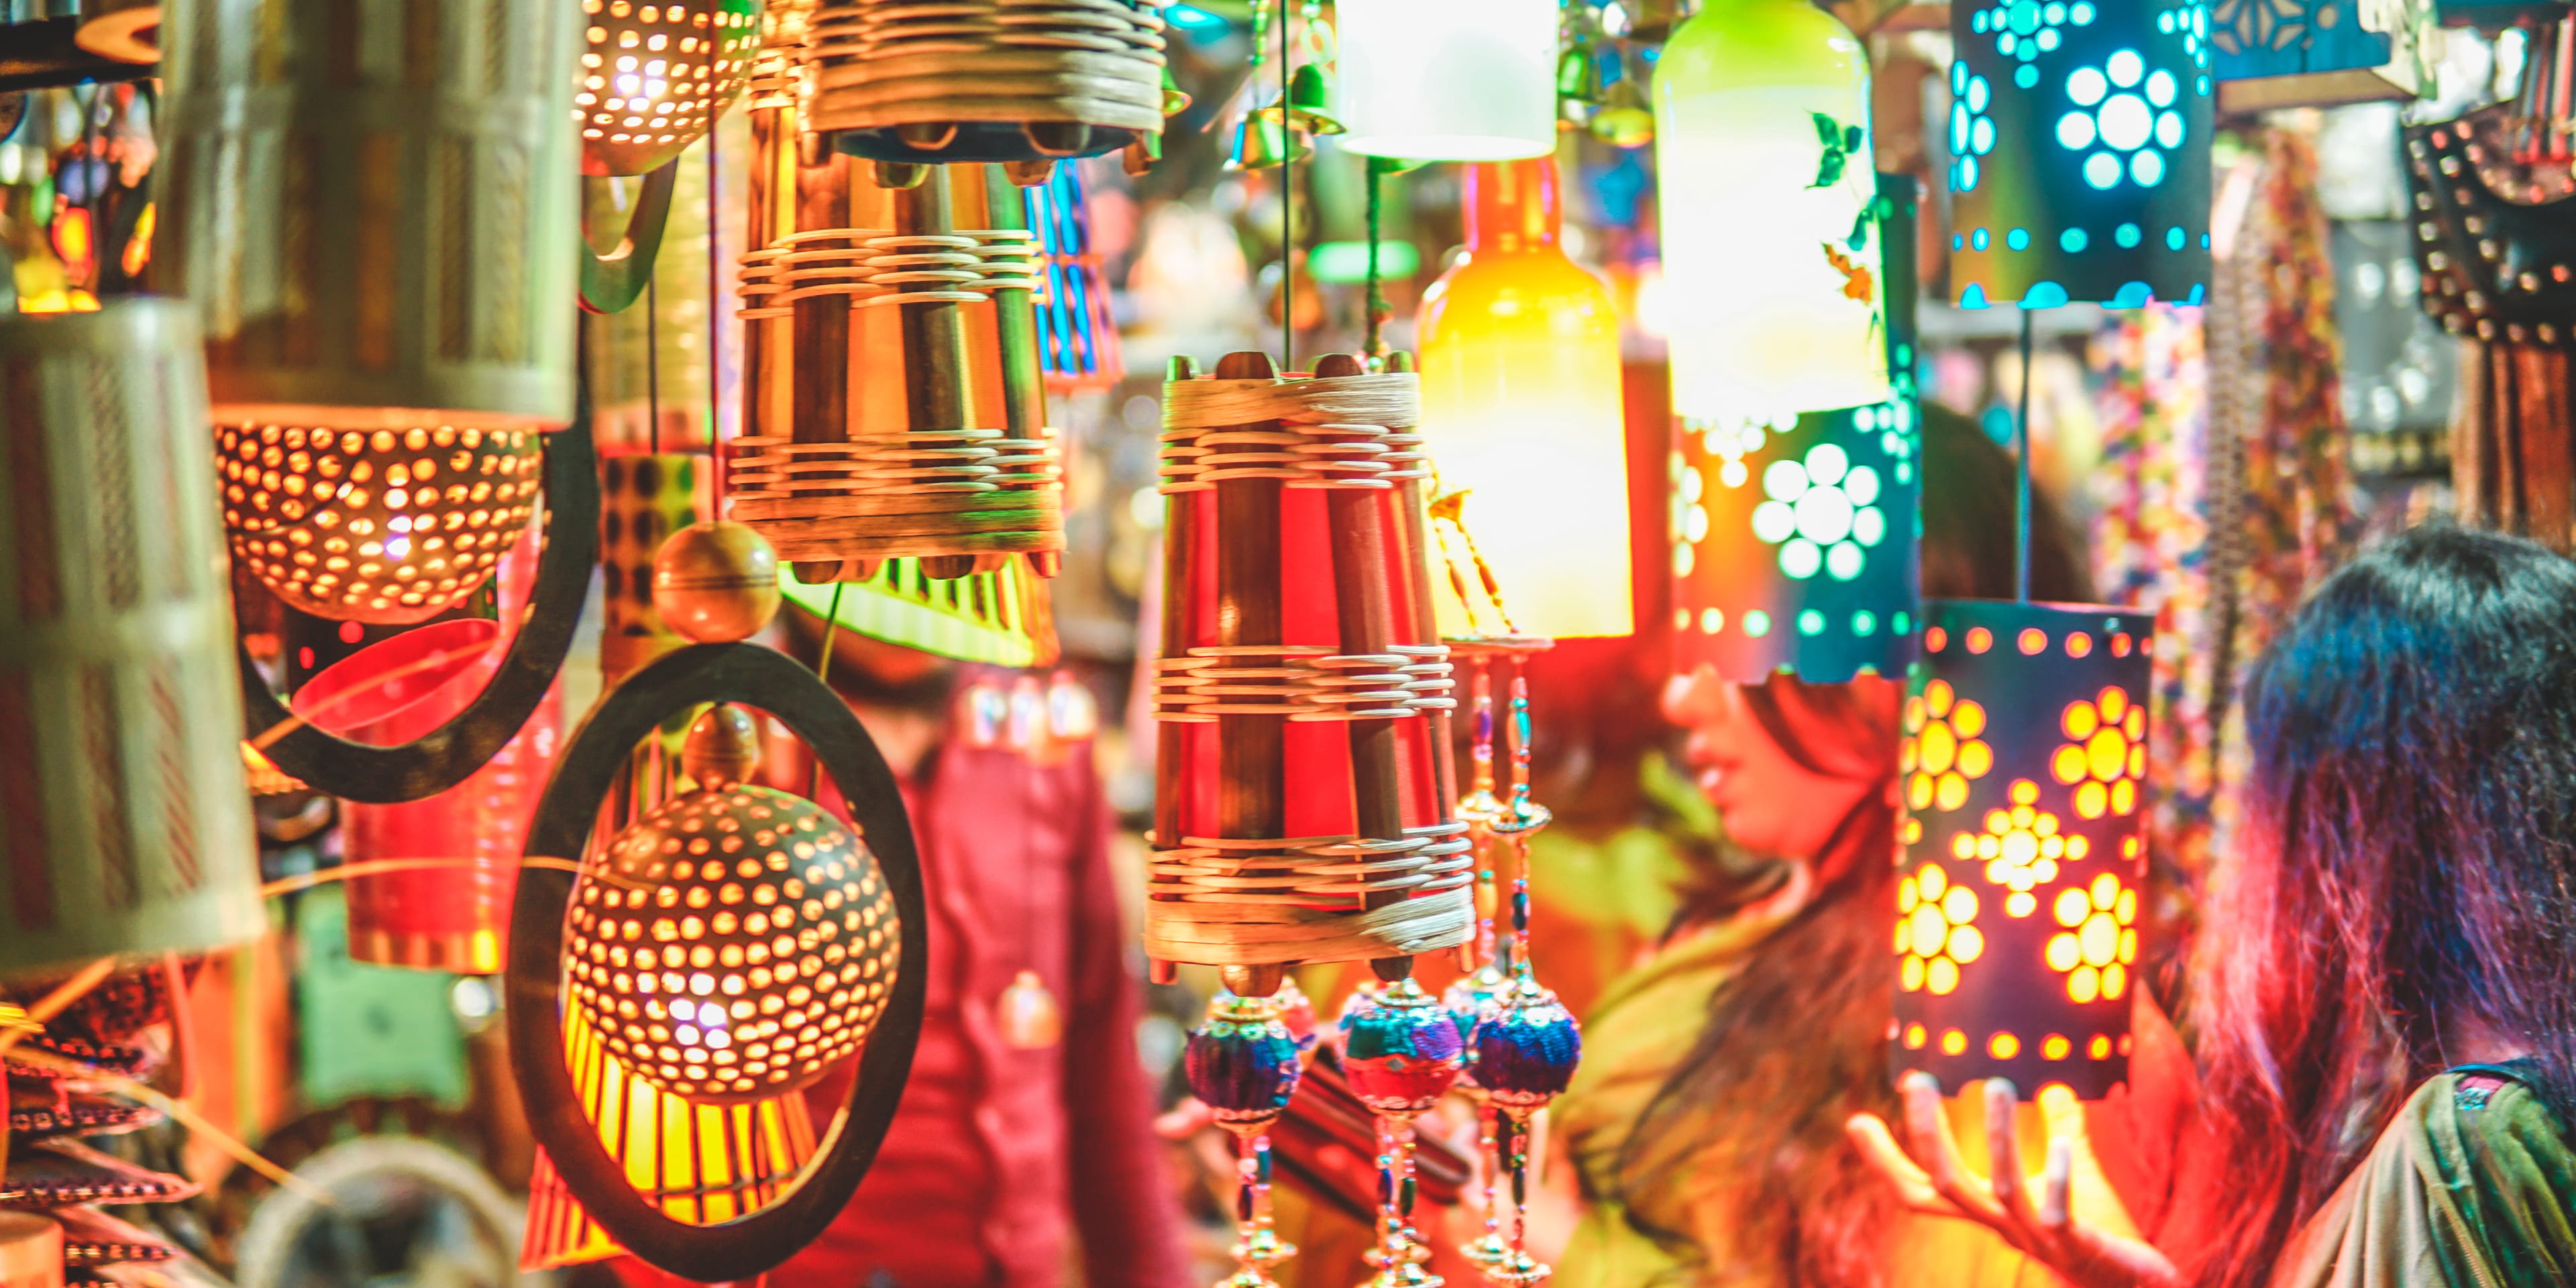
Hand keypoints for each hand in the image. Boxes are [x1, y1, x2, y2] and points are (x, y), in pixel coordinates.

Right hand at [1845, 1073, 2181, 1287]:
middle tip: (1918, 1081)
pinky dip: (2055, 1179)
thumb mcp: (2073, 1177)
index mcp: (1989, 1211)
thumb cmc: (2097, 1232)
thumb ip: (2062, 1131)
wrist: (2133, 1286)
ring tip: (1998, 1084)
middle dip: (1928, 1133)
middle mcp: (2001, 1226)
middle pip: (1946, 1185)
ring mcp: (2035, 1238)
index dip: (1885, 1162)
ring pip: (2000, 1189)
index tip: (1858, 1121)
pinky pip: (2056, 1214)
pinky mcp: (2075, 1246)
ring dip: (1997, 1137)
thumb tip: (2056, 1083)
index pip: (1920, 1191)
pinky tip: (2060, 1143)